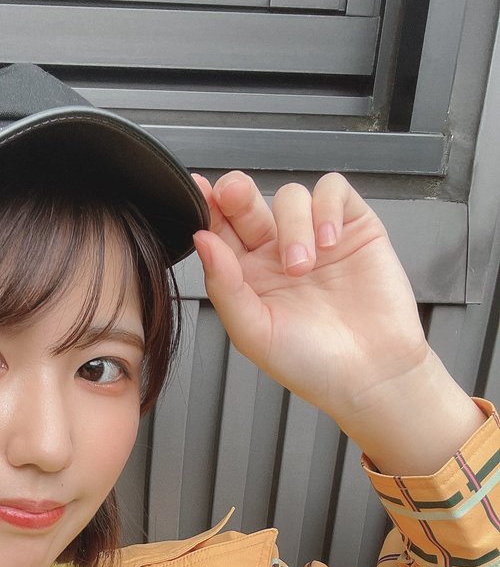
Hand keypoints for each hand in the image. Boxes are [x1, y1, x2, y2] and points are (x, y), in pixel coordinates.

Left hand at [192, 171, 434, 426]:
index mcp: (246, 277)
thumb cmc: (311, 364)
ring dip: (292, 225)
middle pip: (248, 205)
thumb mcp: (254, 332)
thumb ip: (225, 287)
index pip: (220, 232)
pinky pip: (333, 191)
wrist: (369, 375)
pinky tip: (329, 242)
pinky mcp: (353, 228)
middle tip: (234, 194)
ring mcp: (315, 238)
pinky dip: (327, 208)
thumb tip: (202, 241)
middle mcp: (276, 254)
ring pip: (290, 197)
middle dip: (236, 193)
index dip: (207, 208)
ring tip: (303, 266)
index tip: (196, 192)